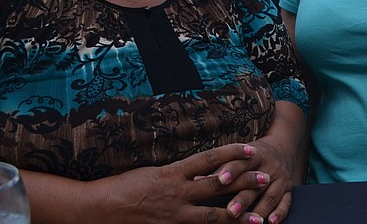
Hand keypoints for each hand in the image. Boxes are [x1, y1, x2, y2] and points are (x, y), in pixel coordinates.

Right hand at [94, 143, 272, 223]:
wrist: (98, 209)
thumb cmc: (124, 186)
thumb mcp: (155, 171)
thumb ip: (180, 172)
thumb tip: (202, 169)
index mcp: (174, 173)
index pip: (209, 159)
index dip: (233, 153)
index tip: (252, 150)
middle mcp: (177, 193)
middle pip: (218, 186)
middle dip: (245, 182)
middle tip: (267, 177)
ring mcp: (174, 215)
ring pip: (213, 216)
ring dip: (238, 217)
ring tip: (259, 218)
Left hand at [218, 137, 296, 223]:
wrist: (281, 148)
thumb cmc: (250, 156)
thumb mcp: (238, 155)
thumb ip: (220, 167)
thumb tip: (195, 179)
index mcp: (253, 155)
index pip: (240, 163)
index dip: (230, 171)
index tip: (220, 181)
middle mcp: (269, 165)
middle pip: (254, 183)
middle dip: (243, 198)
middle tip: (231, 211)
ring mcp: (280, 177)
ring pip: (270, 195)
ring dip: (260, 209)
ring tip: (252, 222)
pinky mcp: (289, 188)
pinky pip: (287, 201)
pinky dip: (280, 212)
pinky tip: (272, 222)